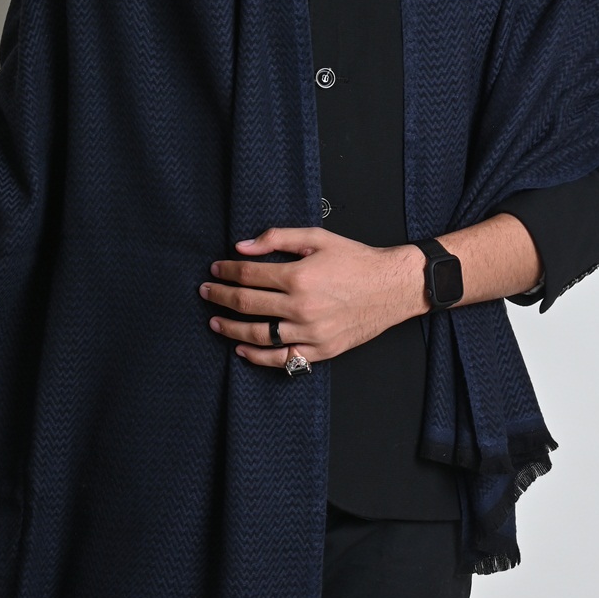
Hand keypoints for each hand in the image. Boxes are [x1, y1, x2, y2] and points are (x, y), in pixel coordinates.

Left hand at [199, 227, 422, 368]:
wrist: (392, 288)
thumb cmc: (356, 261)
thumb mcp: (318, 238)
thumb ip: (278, 238)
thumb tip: (242, 247)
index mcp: (299, 277)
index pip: (249, 274)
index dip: (226, 271)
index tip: (215, 270)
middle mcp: (301, 307)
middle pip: (246, 304)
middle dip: (220, 296)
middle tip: (206, 292)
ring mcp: (310, 332)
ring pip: (258, 334)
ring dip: (230, 328)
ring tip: (215, 321)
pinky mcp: (321, 350)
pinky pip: (282, 359)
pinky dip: (257, 356)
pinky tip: (241, 348)